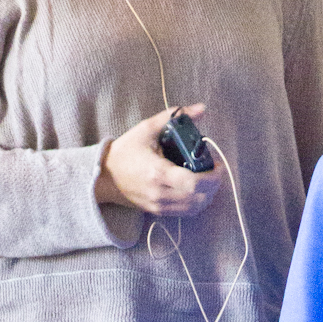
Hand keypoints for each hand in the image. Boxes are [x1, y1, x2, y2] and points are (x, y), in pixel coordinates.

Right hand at [95, 103, 220, 218]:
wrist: (104, 176)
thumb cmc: (125, 151)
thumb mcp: (147, 129)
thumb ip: (173, 116)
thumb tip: (201, 108)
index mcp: (158, 173)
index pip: (194, 183)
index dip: (213, 177)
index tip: (218, 165)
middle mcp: (160, 194)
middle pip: (199, 198)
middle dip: (214, 185)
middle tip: (215, 170)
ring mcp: (159, 206)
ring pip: (195, 209)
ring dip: (208, 195)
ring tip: (208, 179)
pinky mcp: (158, 212)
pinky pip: (185, 213)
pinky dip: (197, 203)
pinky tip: (197, 189)